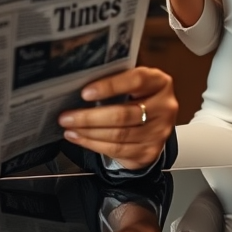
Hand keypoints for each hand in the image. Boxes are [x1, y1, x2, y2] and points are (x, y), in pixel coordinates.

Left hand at [58, 67, 176, 170]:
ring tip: (69, 127)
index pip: (136, 81)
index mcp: (160, 82)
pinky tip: (79, 138)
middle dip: (90, 117)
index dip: (110, 86)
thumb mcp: (132, 82)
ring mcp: (158, 132)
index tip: (85, 92)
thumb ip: (115, 79)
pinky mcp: (148, 152)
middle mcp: (164, 107)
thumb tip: (79, 82)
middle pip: (124, 114)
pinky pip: (117, 150)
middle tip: (67, 116)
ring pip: (118, 135)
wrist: (152, 124)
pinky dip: (93, 144)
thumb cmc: (136, 96)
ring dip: (88, 132)